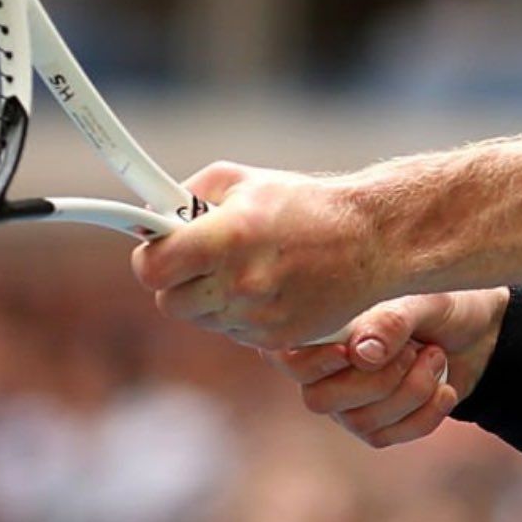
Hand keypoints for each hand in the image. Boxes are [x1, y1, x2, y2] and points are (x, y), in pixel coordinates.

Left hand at [131, 163, 387, 349]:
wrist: (371, 240)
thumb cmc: (305, 204)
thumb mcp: (239, 180)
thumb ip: (184, 197)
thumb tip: (150, 221)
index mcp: (228, 238)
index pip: (152, 269)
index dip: (151, 258)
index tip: (160, 248)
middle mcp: (241, 284)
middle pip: (170, 301)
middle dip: (178, 279)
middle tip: (200, 257)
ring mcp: (259, 318)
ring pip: (201, 319)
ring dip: (210, 297)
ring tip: (243, 267)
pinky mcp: (277, 340)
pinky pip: (233, 332)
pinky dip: (240, 312)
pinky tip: (266, 286)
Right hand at [272, 289, 510, 448]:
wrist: (479, 331)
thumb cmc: (439, 303)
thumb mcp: (421, 301)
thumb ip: (389, 322)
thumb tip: (360, 355)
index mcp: (320, 329)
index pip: (285, 359)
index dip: (314, 362)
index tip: (351, 349)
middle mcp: (323, 371)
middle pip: (319, 400)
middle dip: (376, 380)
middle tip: (413, 350)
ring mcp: (347, 404)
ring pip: (359, 422)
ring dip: (409, 392)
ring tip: (436, 357)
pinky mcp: (379, 427)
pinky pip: (388, 437)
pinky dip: (425, 414)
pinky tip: (445, 388)